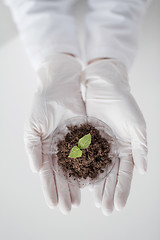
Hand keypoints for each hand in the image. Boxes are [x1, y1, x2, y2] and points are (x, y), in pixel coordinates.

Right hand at [24, 53, 85, 213]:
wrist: (60, 87)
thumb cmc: (42, 105)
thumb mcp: (33, 127)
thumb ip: (33, 148)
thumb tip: (36, 170)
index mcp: (45, 149)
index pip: (47, 173)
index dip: (50, 189)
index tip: (54, 204)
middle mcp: (59, 149)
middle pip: (62, 174)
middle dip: (64, 191)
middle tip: (69, 208)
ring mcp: (72, 144)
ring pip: (75, 168)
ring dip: (76, 184)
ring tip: (80, 200)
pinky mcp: (85, 136)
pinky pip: (88, 154)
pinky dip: (89, 167)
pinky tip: (91, 179)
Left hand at [81, 59, 147, 214]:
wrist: (105, 86)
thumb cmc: (124, 103)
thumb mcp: (136, 125)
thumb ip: (140, 147)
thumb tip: (143, 171)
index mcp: (126, 148)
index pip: (125, 173)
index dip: (123, 190)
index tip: (118, 206)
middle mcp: (113, 149)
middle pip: (111, 175)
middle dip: (109, 192)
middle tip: (105, 210)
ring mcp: (99, 145)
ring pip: (97, 169)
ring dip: (96, 186)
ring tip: (94, 202)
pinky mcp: (85, 138)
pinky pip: (84, 157)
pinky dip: (82, 169)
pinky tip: (81, 181)